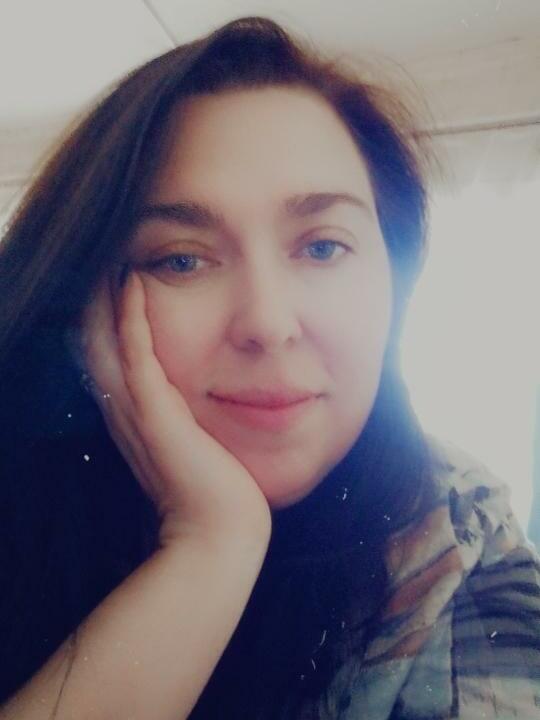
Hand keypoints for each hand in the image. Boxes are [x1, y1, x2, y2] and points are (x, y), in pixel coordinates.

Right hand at [78, 271, 271, 547]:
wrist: (221, 534)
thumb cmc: (218, 497)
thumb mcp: (198, 453)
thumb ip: (190, 432)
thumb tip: (206, 415)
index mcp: (139, 423)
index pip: (113, 365)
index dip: (108, 328)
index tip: (116, 291)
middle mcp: (128, 415)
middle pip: (98, 349)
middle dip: (97, 308)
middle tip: (99, 266)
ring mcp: (138, 413)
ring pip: (108, 346)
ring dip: (105, 304)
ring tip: (106, 264)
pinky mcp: (156, 414)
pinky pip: (136, 354)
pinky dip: (131, 319)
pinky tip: (132, 285)